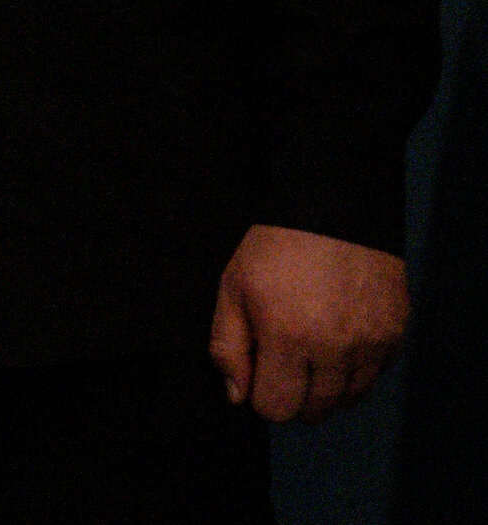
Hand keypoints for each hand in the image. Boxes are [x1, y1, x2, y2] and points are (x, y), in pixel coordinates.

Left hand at [210, 224, 404, 422]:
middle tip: (284, 364)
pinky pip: (374, 377)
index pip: (277, 408)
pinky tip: (338, 342)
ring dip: (326, 387)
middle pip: (315, 410)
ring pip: (347, 399)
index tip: (260, 373)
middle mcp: (334, 348)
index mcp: (288, 336)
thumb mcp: (232, 289)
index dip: (262, 396)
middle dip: (293, 396)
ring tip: (311, 352)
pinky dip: (355, 371)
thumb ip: (228, 347)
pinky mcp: (395, 337)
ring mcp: (370, 345)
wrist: (333, 212)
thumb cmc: (275, 248)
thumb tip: (237, 395)